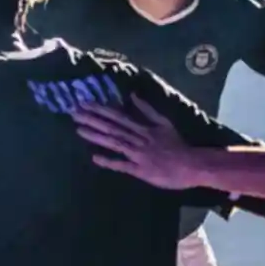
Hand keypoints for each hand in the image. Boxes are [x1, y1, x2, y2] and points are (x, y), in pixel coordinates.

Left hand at [72, 96, 206, 189]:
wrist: (191, 164)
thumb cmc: (177, 145)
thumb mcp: (163, 122)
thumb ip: (147, 109)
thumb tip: (133, 95)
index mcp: (143, 128)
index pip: (118, 116)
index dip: (100, 109)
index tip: (85, 102)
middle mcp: (138, 139)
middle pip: (112, 127)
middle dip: (92, 119)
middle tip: (73, 112)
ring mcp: (138, 154)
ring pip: (114, 143)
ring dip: (96, 136)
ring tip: (78, 130)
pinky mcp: (140, 170)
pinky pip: (122, 165)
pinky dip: (109, 161)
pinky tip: (94, 158)